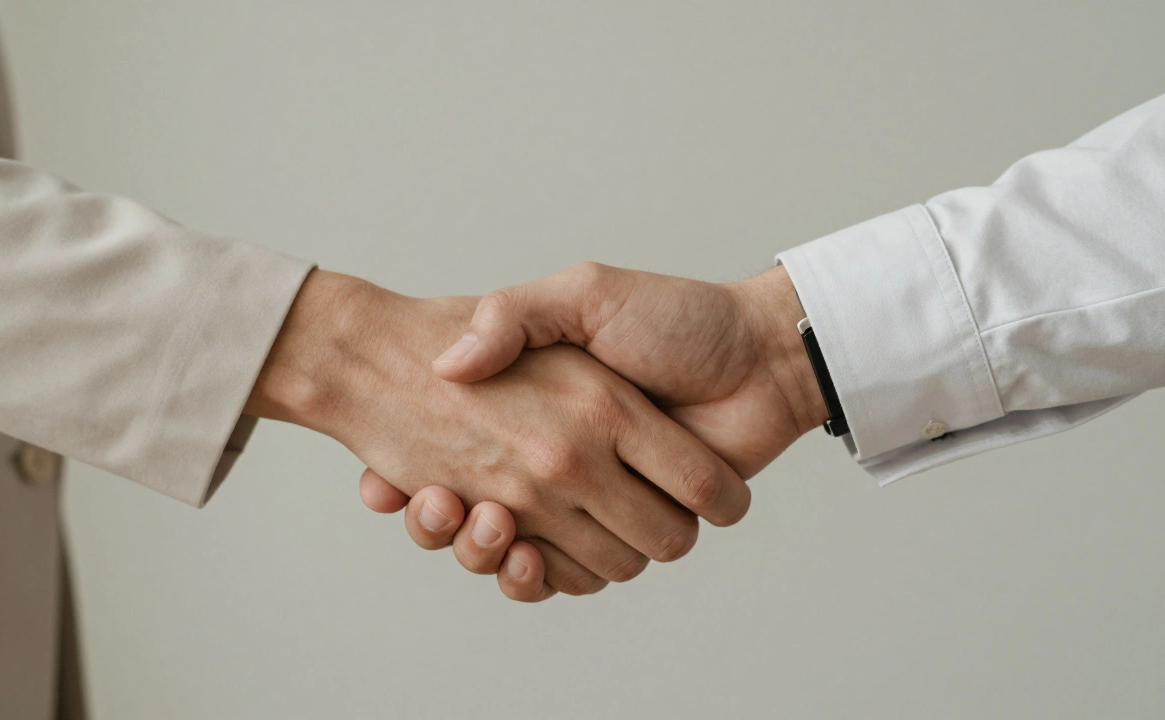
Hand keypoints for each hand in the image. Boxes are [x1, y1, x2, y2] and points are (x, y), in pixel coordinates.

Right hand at [246, 270, 748, 598]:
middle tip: (440, 504)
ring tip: (481, 521)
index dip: (425, 485)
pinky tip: (522, 555)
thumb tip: (449, 366)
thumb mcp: (583, 294)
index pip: (457, 460)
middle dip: (455, 528)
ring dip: (488, 554)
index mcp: (540, 413)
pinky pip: (572, 576)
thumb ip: (514, 316)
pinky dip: (540, 577)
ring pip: (518, 556)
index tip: (406, 483)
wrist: (759, 354)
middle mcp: (559, 462)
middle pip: (479, 522)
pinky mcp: (628, 530)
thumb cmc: (675, 317)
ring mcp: (592, 500)